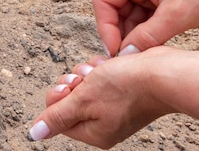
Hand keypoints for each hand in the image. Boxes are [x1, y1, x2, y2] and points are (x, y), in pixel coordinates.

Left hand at [28, 47, 198, 148]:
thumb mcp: (83, 100)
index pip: (57, 115)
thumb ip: (57, 116)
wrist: (164, 73)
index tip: (70, 86)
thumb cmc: (125, 86)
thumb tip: (34, 134)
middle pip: (69, 98)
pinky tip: (110, 65)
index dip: (59, 96)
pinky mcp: (122, 90)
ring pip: (83, 83)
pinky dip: (101, 68)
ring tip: (101, 70)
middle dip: (73, 81)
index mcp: (93, 132)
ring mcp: (114, 106)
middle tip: (86, 78)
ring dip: (87, 72)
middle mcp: (104, 122)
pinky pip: (99, 76)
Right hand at [92, 0, 198, 56]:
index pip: (104, 2)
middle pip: (114, 11)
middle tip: (129, 57)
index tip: (115, 51)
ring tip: (143, 54)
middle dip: (120, 34)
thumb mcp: (178, 15)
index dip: (105, 28)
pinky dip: (146, 34)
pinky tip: (153, 46)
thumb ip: (148, 36)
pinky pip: (144, 19)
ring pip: (129, 18)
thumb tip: (125, 55)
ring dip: (134, 36)